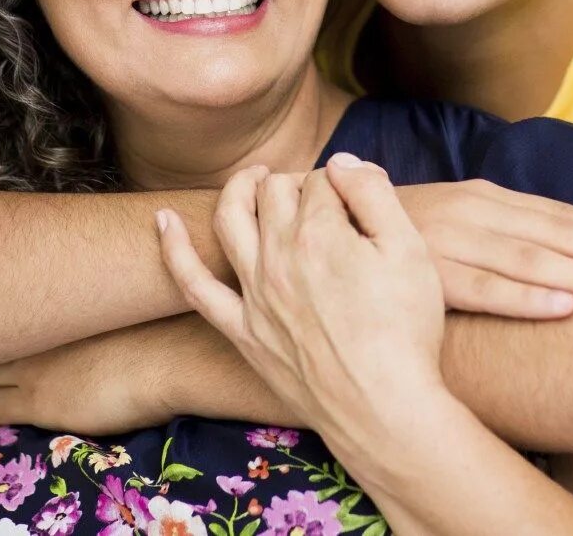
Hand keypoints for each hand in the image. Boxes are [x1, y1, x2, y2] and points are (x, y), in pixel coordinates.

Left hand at [0, 317, 192, 434]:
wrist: (167, 358)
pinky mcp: (38, 401)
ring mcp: (38, 367)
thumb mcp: (132, 309)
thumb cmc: (164, 332)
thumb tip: (115, 306)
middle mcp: (46, 335)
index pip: (22, 315)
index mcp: (67, 312)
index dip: (1, 320)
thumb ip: (113, 309)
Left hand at [156, 155, 448, 437]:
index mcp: (320, 231)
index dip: (341, 184)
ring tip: (253, 178)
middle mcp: (278, 255)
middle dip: (296, 182)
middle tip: (319, 196)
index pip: (320, 181)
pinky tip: (163, 219)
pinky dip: (174, 248)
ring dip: (239, 188)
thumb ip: (374, 194)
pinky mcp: (242, 330)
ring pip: (230, 219)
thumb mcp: (409, 250)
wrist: (384, 409)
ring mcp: (254, 294)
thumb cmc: (405, 330)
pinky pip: (194, 285)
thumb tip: (340, 163)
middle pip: (274, 193)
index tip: (359, 203)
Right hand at [394, 178, 572, 318]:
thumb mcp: (458, 223)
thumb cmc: (400, 235)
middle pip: (562, 235)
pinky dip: (524, 298)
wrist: (318, 222)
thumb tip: (571, 255)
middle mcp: (475, 211)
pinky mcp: (423, 271)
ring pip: (531, 261)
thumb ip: (506, 234)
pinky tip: (562, 310)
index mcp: (488, 198)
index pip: (566, 218)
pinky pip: (482, 288)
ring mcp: (449, 239)